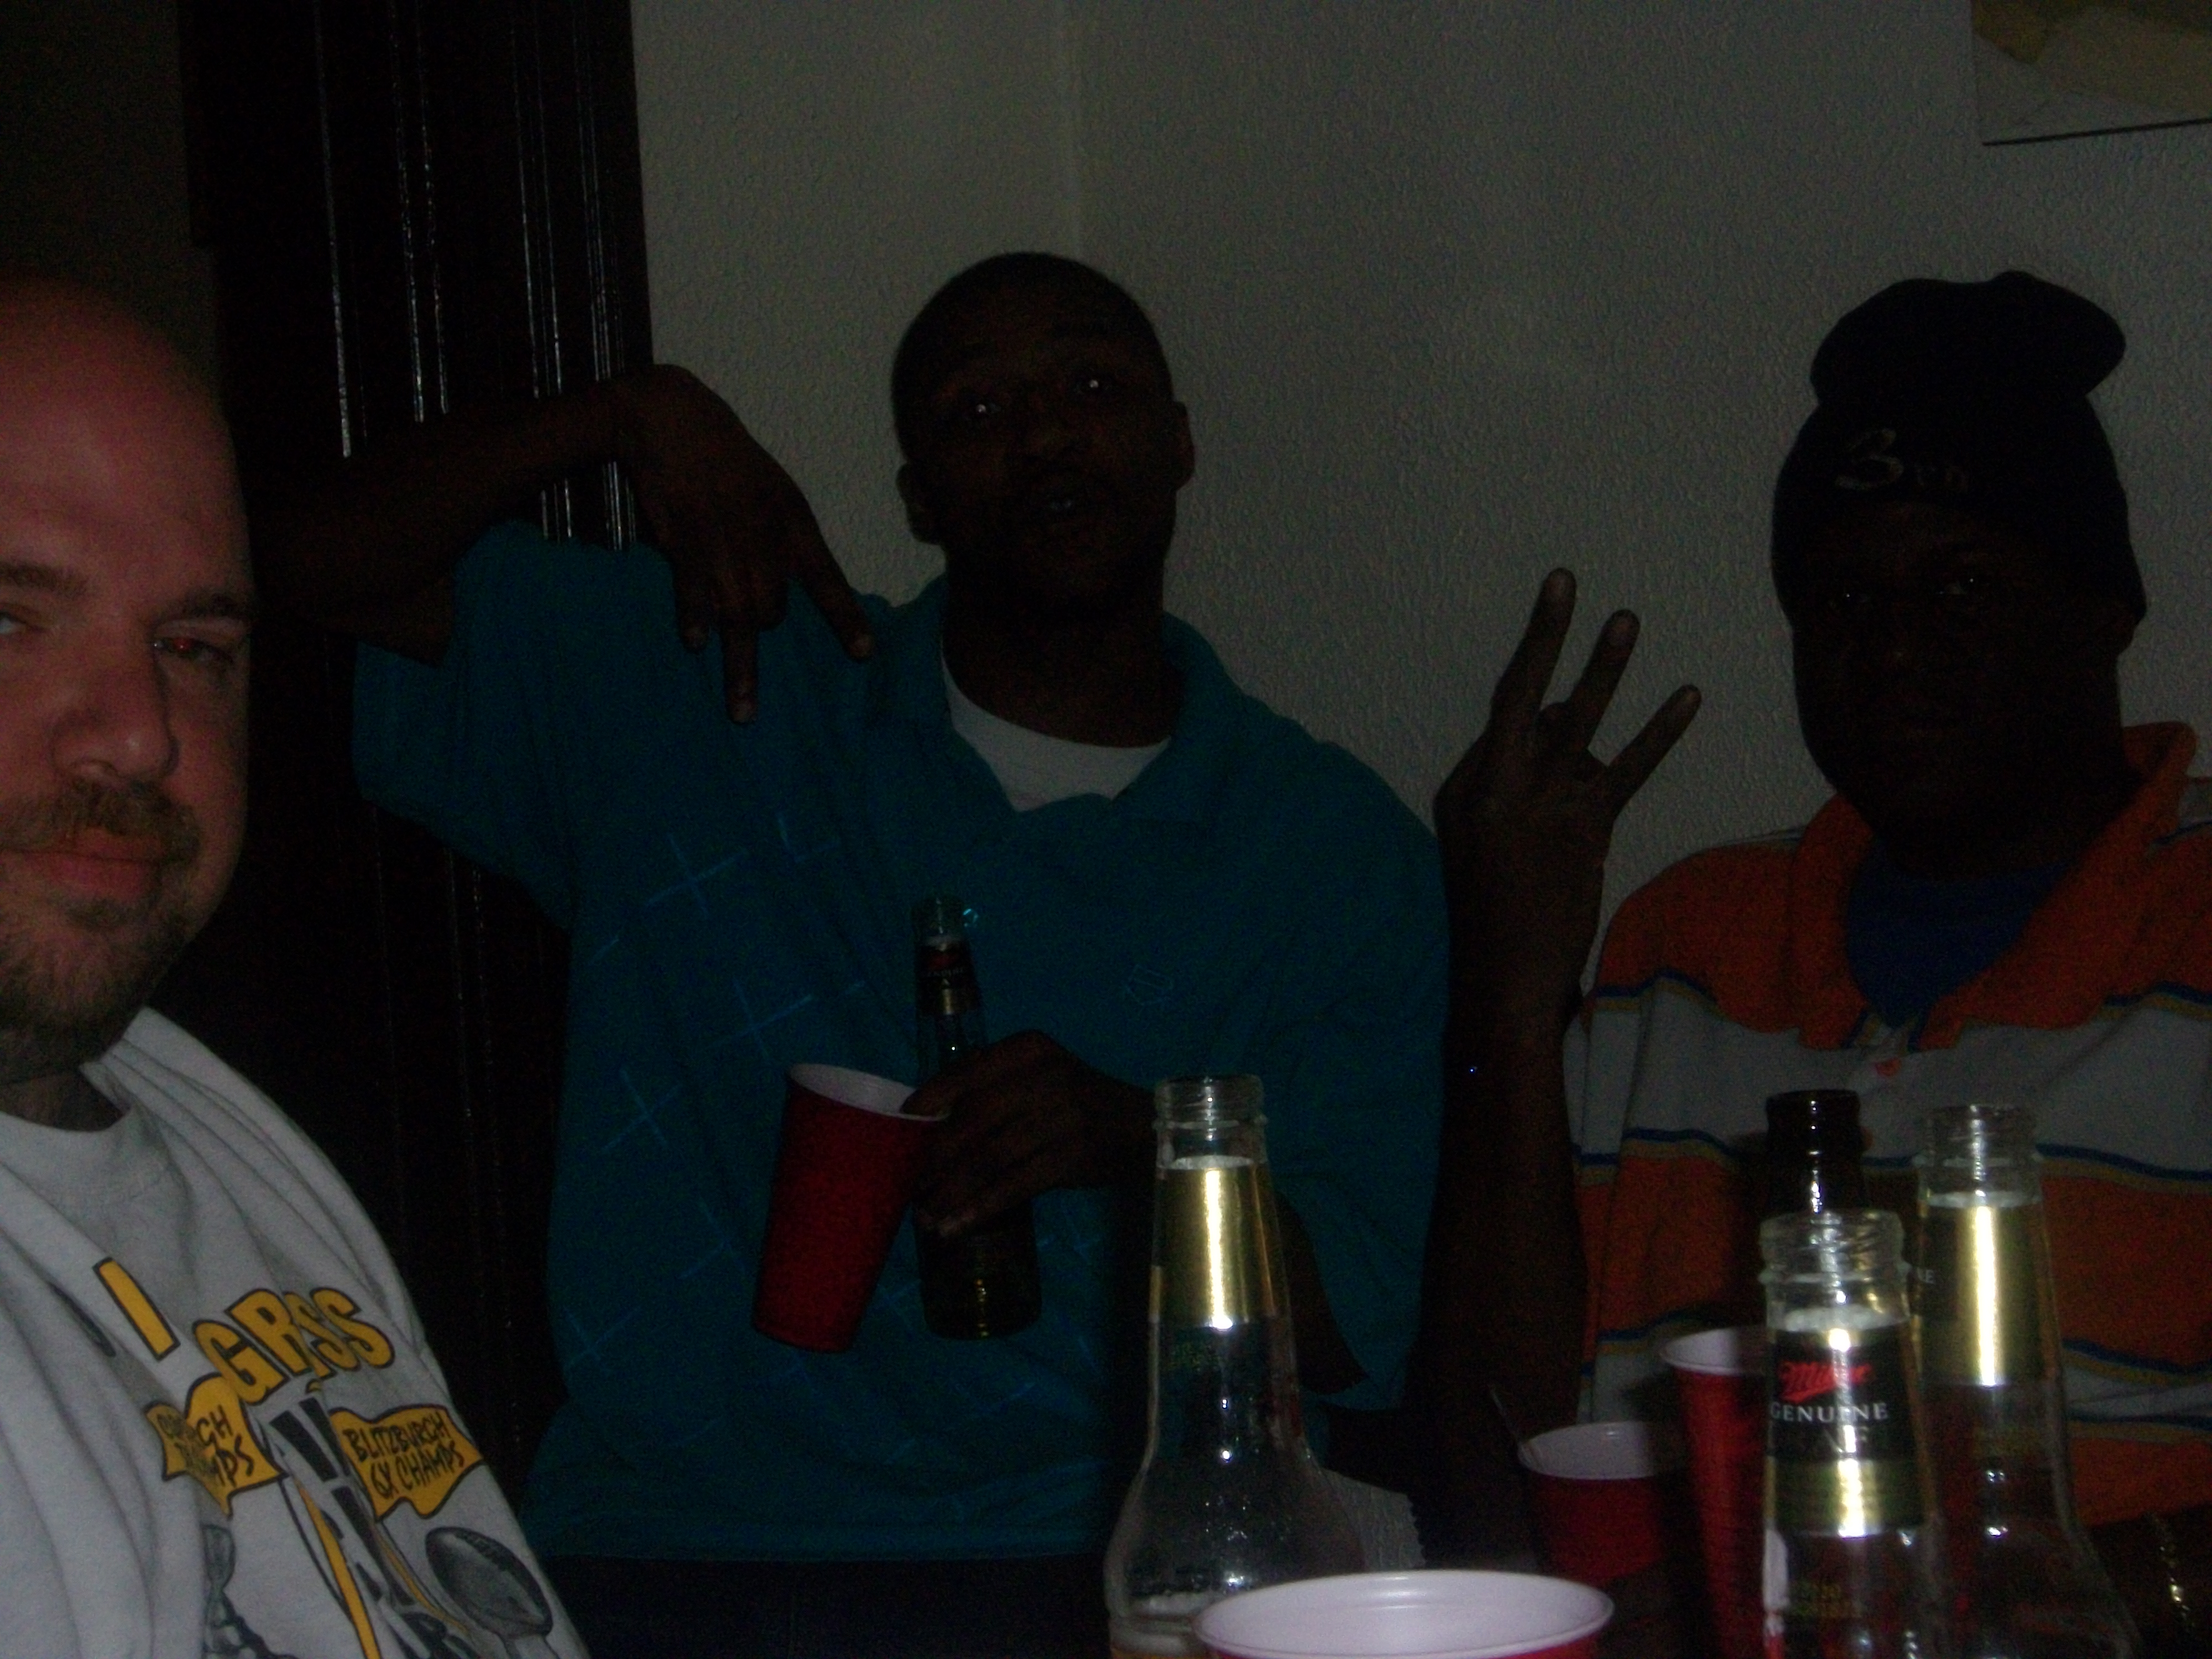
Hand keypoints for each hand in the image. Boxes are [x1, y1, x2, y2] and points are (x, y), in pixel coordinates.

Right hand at [609, 364, 873, 719]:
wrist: (672, 419)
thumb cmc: (728, 456)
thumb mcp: (773, 489)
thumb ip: (784, 537)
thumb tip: (792, 583)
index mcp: (792, 521)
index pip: (827, 579)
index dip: (845, 619)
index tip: (864, 654)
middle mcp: (763, 538)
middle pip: (774, 610)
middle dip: (767, 629)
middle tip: (755, 652)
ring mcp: (723, 544)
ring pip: (740, 617)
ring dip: (741, 665)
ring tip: (743, 710)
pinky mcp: (683, 544)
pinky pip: (694, 594)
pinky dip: (695, 620)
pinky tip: (696, 644)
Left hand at [909, 1031, 1152, 1237]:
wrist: (1139, 1126)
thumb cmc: (1074, 1101)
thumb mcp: (1038, 1076)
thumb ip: (991, 1090)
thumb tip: (925, 1126)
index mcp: (1029, 1049)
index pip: (967, 1071)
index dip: (931, 1099)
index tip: (904, 1124)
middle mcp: (1046, 1077)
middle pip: (974, 1119)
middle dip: (936, 1156)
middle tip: (909, 1183)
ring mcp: (1062, 1117)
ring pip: (990, 1157)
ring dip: (952, 1189)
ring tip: (925, 1213)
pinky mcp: (1072, 1156)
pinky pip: (1015, 1185)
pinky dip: (981, 1207)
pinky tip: (956, 1224)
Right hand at [1436, 569, 1698, 1036]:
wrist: (1504, 978)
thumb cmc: (1498, 910)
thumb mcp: (1488, 837)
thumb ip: (1526, 776)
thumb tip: (1568, 720)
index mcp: (1465, 788)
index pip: (1507, 716)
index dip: (1539, 674)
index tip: (1557, 611)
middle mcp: (1497, 789)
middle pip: (1521, 697)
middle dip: (1543, 636)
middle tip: (1564, 580)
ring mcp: (1540, 808)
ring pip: (1576, 724)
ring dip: (1603, 669)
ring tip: (1626, 619)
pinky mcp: (1582, 831)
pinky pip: (1625, 770)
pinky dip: (1660, 733)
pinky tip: (1688, 698)